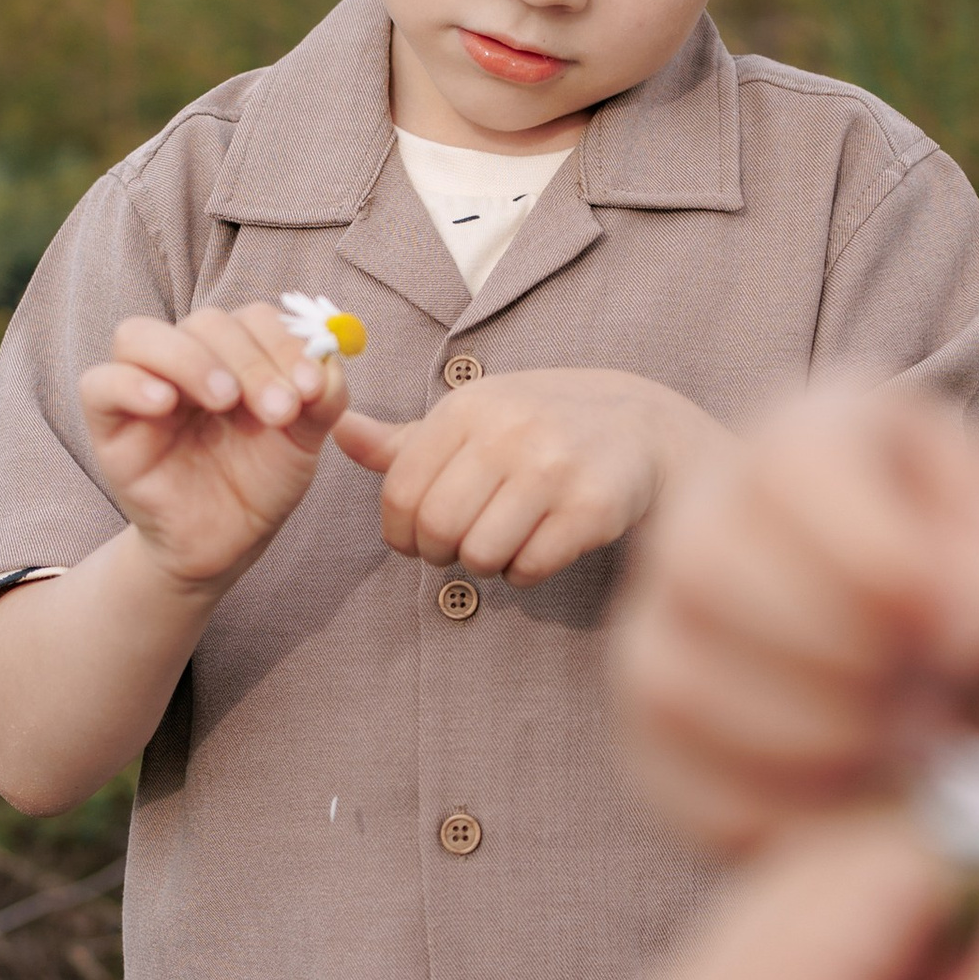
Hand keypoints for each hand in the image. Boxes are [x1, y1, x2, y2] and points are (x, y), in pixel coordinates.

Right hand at [79, 302, 347, 593]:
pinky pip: (99, 384)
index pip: (252, 318)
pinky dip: (131, 384)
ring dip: (189, 359)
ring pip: (139, 335)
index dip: (284, 342)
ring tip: (226, 401)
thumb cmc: (259, 483)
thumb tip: (329, 359)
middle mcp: (185, 360)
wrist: (226, 545)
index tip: (311, 386)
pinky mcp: (109, 424)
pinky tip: (165, 404)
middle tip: (278, 409)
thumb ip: (322, 397)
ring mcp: (142, 386)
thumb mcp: (302, 441)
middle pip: (204, 322)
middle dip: (249, 360)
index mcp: (234, 355)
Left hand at [334, 368, 727, 586]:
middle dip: (440, 553)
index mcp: (468, 407)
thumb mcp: (474, 418)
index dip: (400, 530)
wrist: (642, 428)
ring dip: (485, 564)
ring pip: (480, 554)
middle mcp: (509, 432)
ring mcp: (554, 469)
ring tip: (504, 541)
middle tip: (460, 546)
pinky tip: (539, 546)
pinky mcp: (593, 508)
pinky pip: (529, 569)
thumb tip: (337, 431)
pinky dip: (525, 572)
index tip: (418, 536)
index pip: (400, 491)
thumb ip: (405, 440)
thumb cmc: (540, 427)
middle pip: (436, 529)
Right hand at [614, 384, 978, 853]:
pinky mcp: (655, 730)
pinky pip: (673, 776)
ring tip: (913, 764)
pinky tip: (864, 810)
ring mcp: (666, 622)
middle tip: (940, 715)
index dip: (874, 555)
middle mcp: (715, 511)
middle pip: (707, 565)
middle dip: (840, 662)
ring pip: (676, 678)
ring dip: (812, 743)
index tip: (963, 635)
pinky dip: (777, 814)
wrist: (977, 698)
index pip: (791, 461)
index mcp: (821, 433)